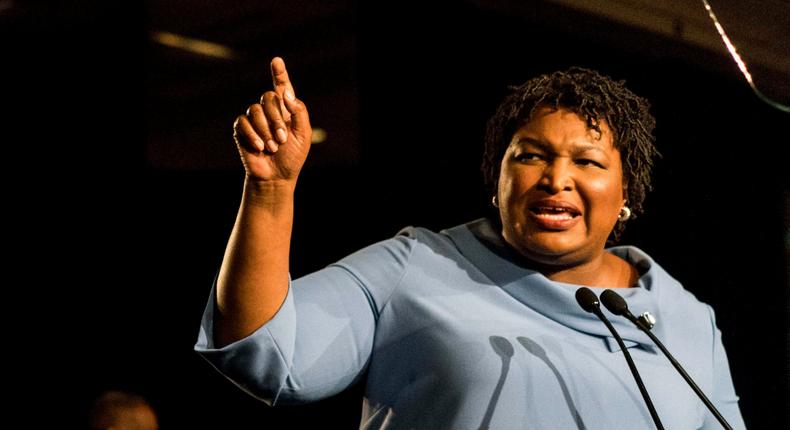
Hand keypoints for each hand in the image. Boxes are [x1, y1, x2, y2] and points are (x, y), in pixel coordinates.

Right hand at [233, 57, 311, 183]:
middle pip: (267, 97)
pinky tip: (259, 147)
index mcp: (286, 109)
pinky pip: (242, 122)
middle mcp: (269, 110)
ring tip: (272, 147)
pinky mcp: (241, 129)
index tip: (277, 60)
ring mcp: (254, 119)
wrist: (276, 177)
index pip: (282, 86)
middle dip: (276, 119)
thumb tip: (284, 93)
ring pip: (254, 110)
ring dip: (265, 131)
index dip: (279, 73)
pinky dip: (252, 135)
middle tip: (282, 139)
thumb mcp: (303, 134)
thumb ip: (298, 111)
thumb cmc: (292, 157)